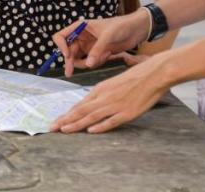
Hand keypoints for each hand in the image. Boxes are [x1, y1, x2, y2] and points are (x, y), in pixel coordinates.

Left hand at [51, 51, 169, 132]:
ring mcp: (115, 105)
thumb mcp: (113, 83)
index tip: (56, 121)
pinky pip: (112, 121)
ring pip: (92, 116)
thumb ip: (101, 94)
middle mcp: (105, 97)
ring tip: (64, 130)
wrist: (153, 74)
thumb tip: (89, 104)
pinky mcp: (127, 112)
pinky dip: (101, 126)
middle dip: (65, 120)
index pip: (80, 104)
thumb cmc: (134, 77)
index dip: (67, 114)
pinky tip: (91, 131)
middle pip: (81, 110)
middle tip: (51, 128)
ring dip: (77, 124)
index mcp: (100, 89)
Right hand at [54, 9, 150, 75]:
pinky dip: (96, 62)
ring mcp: (89, 46)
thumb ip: (97, 50)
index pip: (62, 36)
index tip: (67, 55)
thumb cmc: (121, 26)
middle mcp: (82, 37)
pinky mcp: (97, 53)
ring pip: (79, 59)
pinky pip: (90, 62)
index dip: (61, 46)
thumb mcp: (108, 36)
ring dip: (87, 62)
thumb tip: (87, 64)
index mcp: (81, 27)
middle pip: (69, 51)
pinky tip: (108, 55)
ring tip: (103, 57)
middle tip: (69, 73)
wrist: (136, 30)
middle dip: (70, 61)